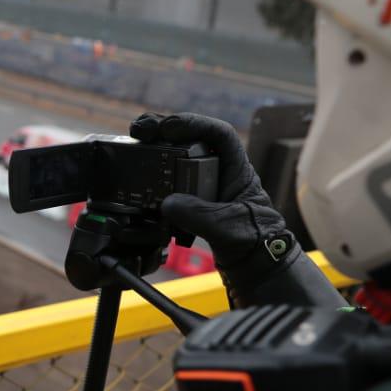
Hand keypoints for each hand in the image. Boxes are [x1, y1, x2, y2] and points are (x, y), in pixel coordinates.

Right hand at [129, 113, 284, 269]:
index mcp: (237, 171)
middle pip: (192, 139)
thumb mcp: (228, 228)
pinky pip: (169, 180)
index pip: (219, 134)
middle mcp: (219, 173)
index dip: (195, 124)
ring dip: (156, 147)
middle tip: (142, 130)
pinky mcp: (190, 202)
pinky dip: (153, 173)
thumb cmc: (255, 244)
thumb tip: (168, 204)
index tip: (169, 127)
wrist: (253, 267)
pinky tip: (139, 172)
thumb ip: (199, 215)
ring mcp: (203, 187)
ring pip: (179, 156)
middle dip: (166, 130)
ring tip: (135, 142)